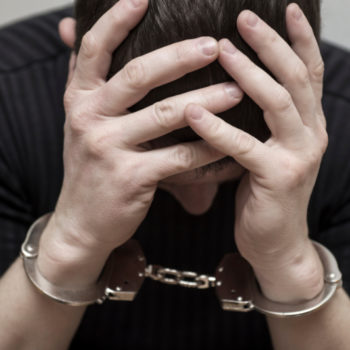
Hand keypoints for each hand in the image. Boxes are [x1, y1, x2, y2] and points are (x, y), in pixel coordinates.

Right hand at [37, 0, 242, 285]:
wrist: (81, 222)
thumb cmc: (91, 170)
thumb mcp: (82, 124)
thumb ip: (87, 85)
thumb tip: (71, 31)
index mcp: (79, 100)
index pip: (93, 49)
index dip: (115, 20)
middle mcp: (89, 119)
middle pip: (137, 75)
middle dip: (179, 57)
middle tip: (215, 44)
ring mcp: (108, 149)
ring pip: (165, 115)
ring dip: (206, 100)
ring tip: (237, 90)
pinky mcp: (131, 178)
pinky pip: (179, 157)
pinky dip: (207, 148)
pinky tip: (229, 141)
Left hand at [184, 4, 326, 301]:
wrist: (277, 243)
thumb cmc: (265, 194)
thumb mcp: (269, 151)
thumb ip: (262, 124)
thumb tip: (234, 91)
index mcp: (308, 125)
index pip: (309, 72)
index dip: (299, 39)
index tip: (284, 9)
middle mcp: (311, 134)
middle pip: (296, 78)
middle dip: (272, 44)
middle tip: (243, 19)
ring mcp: (298, 156)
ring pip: (278, 103)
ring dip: (250, 74)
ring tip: (222, 50)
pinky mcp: (277, 179)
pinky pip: (244, 147)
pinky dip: (218, 128)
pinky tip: (193, 111)